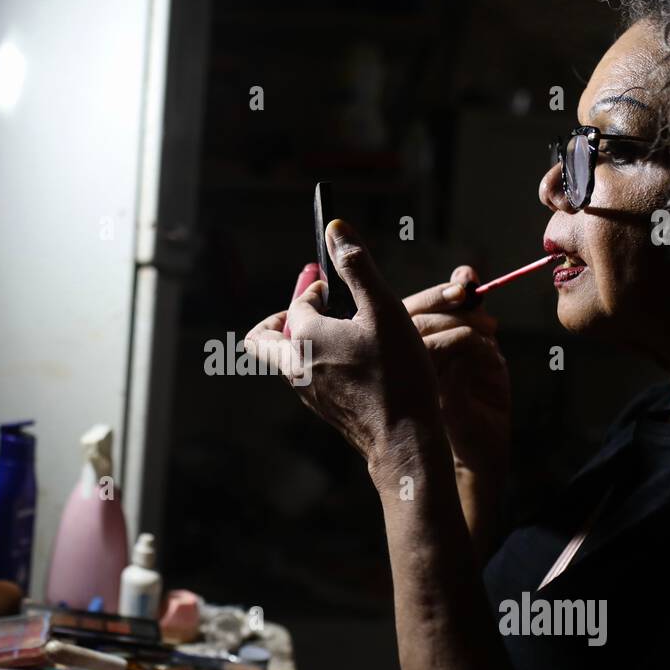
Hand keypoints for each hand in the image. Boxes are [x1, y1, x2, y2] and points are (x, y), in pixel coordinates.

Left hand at [244, 220, 445, 480]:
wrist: (405, 440)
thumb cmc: (398, 373)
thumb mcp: (384, 310)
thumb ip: (358, 268)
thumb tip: (336, 229)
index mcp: (304, 336)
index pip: (299, 302)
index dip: (318, 289)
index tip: (338, 287)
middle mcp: (294, 366)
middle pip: (265, 336)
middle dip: (285, 316)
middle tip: (318, 309)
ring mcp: (305, 392)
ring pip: (287, 358)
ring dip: (306, 340)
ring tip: (346, 335)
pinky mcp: (319, 409)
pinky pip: (306, 378)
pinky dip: (320, 363)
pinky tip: (358, 363)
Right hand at [402, 266, 510, 489]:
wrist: (480, 457)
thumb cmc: (474, 404)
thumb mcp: (474, 350)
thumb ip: (466, 312)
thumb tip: (465, 271)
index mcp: (402, 355)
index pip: (406, 312)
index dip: (435, 293)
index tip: (465, 284)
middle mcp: (398, 369)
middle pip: (410, 319)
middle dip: (451, 304)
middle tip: (483, 310)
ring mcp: (411, 386)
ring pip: (425, 335)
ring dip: (465, 325)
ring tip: (492, 334)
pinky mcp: (433, 400)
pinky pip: (448, 357)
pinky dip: (475, 348)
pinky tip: (494, 358)